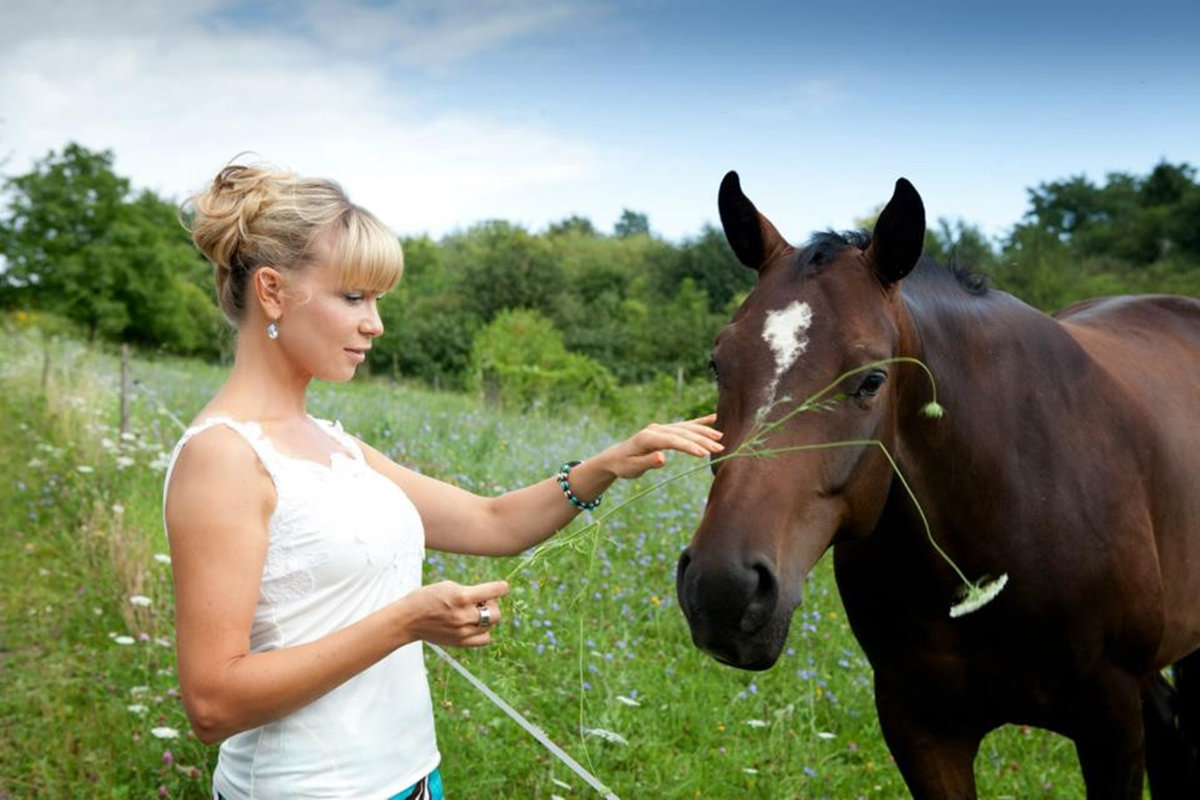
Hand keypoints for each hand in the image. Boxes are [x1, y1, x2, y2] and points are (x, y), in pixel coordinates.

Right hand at [400, 579, 508, 647]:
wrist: (407, 619)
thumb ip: (469, 591)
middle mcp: (464, 615)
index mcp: (461, 596)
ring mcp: (463, 631)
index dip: (502, 588)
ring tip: (474, 613)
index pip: (494, 591)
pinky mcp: (460, 642)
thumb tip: (488, 596)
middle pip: (496, 612)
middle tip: (481, 601)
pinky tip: (474, 625)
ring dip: (487, 617)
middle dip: (492, 604)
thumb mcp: (448, 586)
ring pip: (491, 625)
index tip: (503, 587)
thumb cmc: (426, 598)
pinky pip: (485, 639)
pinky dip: (484, 632)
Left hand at [599, 413, 722, 479]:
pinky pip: (684, 425)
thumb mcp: (633, 468)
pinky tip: (713, 418)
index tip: (705, 453)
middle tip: (720, 449)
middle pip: (683, 433)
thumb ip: (648, 462)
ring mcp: (661, 428)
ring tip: (721, 438)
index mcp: (648, 438)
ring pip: (686, 428)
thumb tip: (662, 458)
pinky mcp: (665, 430)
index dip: (689, 446)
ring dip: (704, 431)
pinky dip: (699, 422)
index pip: (673, 441)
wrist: (615, 457)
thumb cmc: (624, 465)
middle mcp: (656, 429)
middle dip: (702, 440)